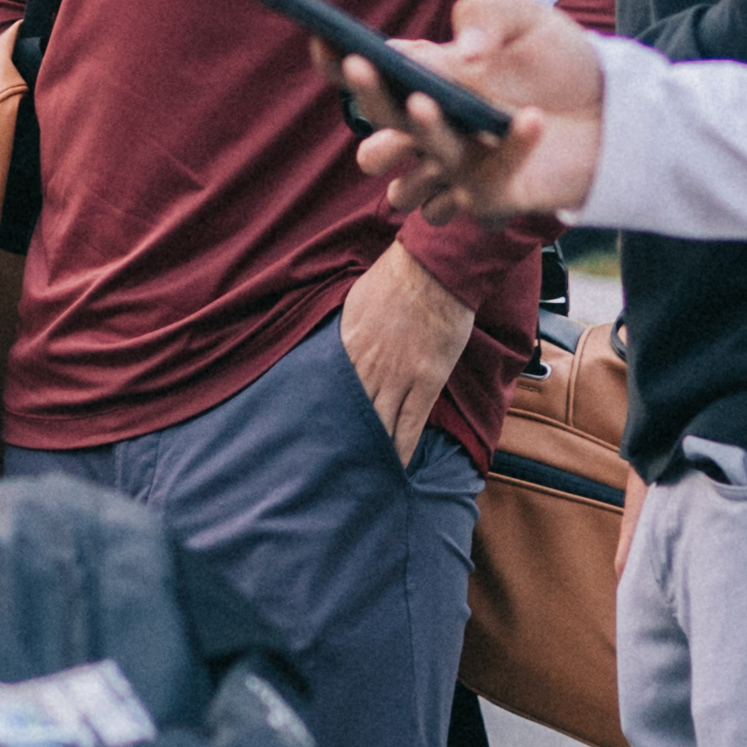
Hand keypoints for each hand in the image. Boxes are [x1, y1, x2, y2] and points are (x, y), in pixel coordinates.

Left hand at [332, 245, 478, 462]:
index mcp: (345, 349)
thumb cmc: (396, 277)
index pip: (328, 395)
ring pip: (378, 427)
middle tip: (331, 472)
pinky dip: (402, 450)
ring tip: (362, 478)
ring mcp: (396, 379)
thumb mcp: (354, 303)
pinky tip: (396, 468)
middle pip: (348, 416)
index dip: (322, 420)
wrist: (434, 268)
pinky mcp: (425, 383)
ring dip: (371, 452)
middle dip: (341, 444)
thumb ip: (346, 333)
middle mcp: (366, 369)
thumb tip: (337, 348)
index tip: (312, 441)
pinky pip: (410, 426)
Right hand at [348, 0, 611, 228]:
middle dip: (366, 95)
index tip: (322, 36)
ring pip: (412, 171)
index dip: (336, 60)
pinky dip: (511, 149)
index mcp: (426, 79)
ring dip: (418, 135)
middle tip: (362, 65)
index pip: (367, 76)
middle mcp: (431, 127)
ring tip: (427, 102)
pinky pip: (487, 185)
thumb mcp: (527, 16)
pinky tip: (534, 119)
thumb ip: (485, 15)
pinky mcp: (494, 195)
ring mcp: (459, 166)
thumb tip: (457, 54)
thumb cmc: (560, 61)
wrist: (614, 108)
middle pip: (378, 124)